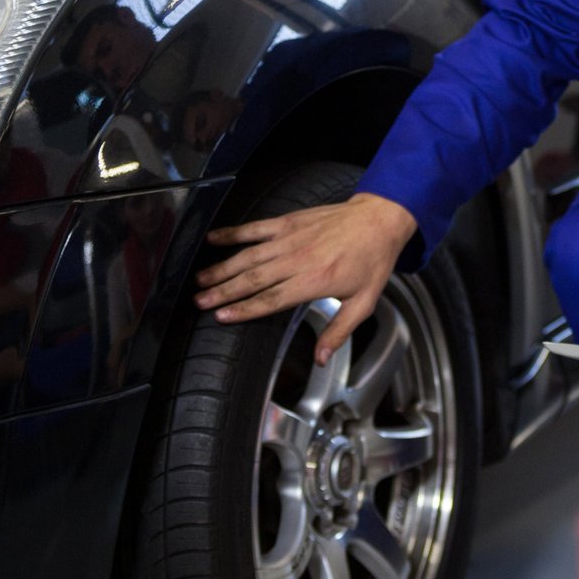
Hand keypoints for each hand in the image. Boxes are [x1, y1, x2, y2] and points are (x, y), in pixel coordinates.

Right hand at [195, 193, 417, 364]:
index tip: (222, 317)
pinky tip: (212, 239)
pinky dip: (232, 233)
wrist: (379, 219)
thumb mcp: (364, 303)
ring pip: (249, 256)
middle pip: (253, 279)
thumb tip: (319, 359)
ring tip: (200, 280)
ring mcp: (291, 238)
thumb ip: (338, 332)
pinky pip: (255, 228)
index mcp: (315, 280)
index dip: (244, 309)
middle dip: (224, 291)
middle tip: (199, 301)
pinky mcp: (288, 222)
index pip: (272, 299)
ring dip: (222, 268)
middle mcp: (298, 259)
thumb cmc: (372, 260)